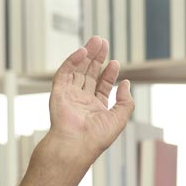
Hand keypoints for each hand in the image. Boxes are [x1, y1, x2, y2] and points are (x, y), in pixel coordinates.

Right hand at [47, 36, 134, 164]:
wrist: (77, 144)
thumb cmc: (98, 137)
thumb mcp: (120, 118)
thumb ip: (126, 101)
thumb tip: (127, 83)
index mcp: (95, 108)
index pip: (102, 86)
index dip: (109, 74)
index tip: (115, 62)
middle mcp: (82, 101)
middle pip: (89, 74)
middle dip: (97, 58)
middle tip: (103, 43)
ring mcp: (69, 96)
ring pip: (78, 70)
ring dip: (86, 55)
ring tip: (96, 41)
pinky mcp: (58, 92)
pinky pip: (64, 72)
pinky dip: (72, 61)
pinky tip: (83, 52)